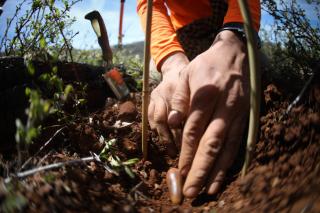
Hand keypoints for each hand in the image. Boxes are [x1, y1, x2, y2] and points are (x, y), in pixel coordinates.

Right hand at [148, 52, 188, 156]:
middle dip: (174, 138)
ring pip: (158, 120)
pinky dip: (156, 131)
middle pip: (168, 119)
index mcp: (179, 90)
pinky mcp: (150, 100)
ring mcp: (156, 96)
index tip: (191, 145)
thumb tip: (199, 133)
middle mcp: (166, 93)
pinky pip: (150, 118)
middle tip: (181, 152)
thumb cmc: (190, 84)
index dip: (185, 132)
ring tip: (171, 151)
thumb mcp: (196, 92)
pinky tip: (163, 141)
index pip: (181, 115)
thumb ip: (196, 109)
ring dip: (164, 137)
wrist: (175, 70)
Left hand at [168, 30, 248, 196]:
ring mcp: (238, 113)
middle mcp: (224, 106)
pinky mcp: (246, 117)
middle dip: (199, 168)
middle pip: (211, 142)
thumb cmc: (206, 64)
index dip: (186, 151)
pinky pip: (238, 143)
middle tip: (189, 190)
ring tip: (204, 191)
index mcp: (206, 93)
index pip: (194, 129)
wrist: (235, 53)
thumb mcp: (187, 73)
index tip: (179, 169)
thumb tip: (172, 123)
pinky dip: (230, 162)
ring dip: (215, 171)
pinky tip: (222, 177)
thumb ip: (179, 99)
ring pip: (226, 147)